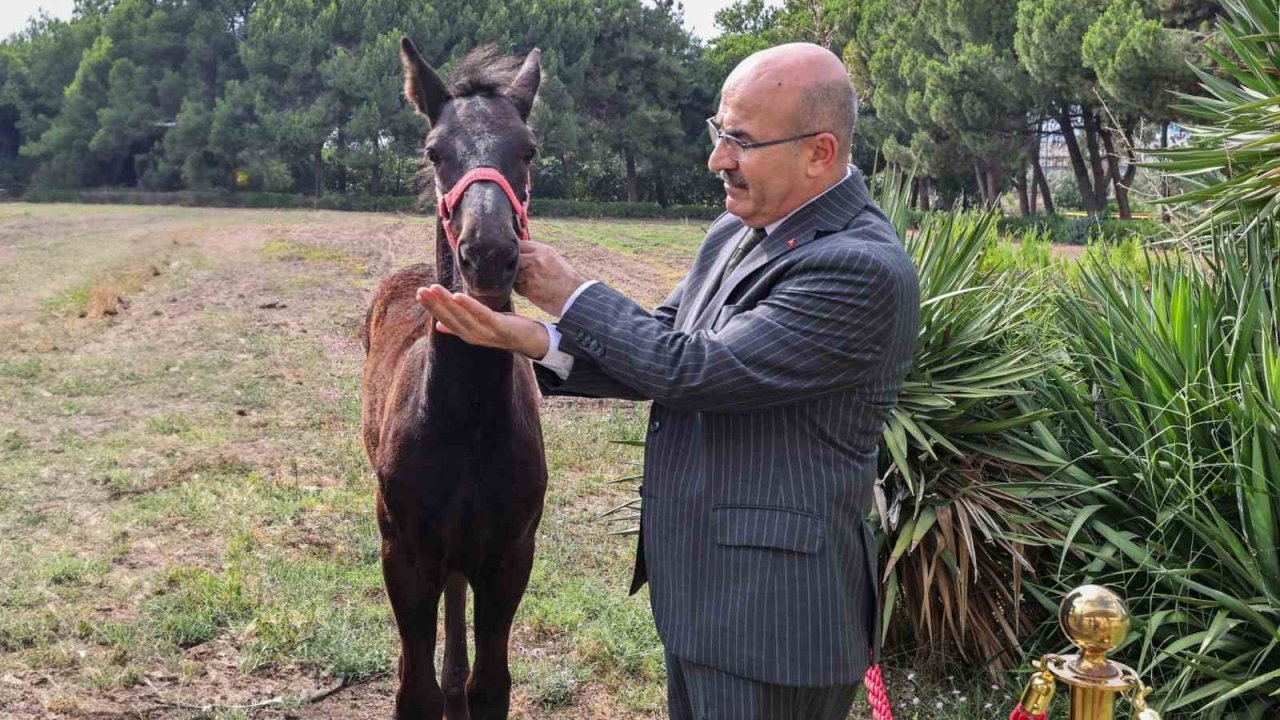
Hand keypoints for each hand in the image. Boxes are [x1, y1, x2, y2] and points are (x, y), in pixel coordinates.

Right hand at [415, 285, 550, 358]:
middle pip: (450, 318)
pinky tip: (457, 295)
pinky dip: (469, 305)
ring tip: (435, 288)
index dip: (432, 308)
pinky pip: (481, 314)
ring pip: (462, 316)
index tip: (419, 294)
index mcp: (467, 333)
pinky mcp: (499, 327)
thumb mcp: (480, 325)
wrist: (531, 339)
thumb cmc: (504, 329)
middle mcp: (474, 335)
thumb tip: (438, 325)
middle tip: (421, 290)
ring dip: (446, 302)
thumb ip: (459, 325)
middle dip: (434, 304)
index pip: (444, 319)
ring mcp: (486, 333)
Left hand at [515, 241, 587, 316]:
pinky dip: (521, 288)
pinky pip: (516, 287)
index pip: (519, 245)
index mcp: (542, 250)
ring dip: (516, 278)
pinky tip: (532, 289)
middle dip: (513, 264)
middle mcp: (535, 260)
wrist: (574, 295)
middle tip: (520, 270)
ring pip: (513, 273)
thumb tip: (517, 251)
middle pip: (513, 258)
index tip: (516, 256)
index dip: (515, 251)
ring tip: (528, 281)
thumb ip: (535, 253)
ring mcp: (531, 275)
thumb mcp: (552, 258)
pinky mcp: (528, 289)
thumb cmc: (564, 277)